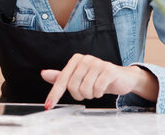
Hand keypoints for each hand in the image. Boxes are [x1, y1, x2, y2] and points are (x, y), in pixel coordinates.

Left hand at [41, 53, 158, 108]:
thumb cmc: (97, 78)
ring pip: (85, 89)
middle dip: (79, 95)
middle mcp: (85, 58)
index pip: (61, 80)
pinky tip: (102, 88)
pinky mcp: (109, 69)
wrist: (120, 78)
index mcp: (76, 59)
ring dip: (90, 95)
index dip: (54, 94)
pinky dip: (98, 94)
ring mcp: (98, 63)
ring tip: (94, 89)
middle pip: (72, 86)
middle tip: (86, 92)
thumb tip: (44, 74)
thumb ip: (61, 77)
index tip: (48, 106)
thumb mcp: (78, 77)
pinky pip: (97, 89)